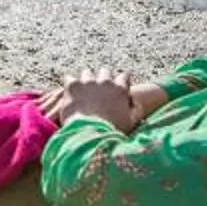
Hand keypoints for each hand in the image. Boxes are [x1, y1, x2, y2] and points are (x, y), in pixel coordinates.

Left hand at [38, 75, 170, 127]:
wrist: (90, 133)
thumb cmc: (112, 131)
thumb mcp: (131, 123)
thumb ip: (137, 111)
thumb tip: (138, 104)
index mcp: (121, 89)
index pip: (124, 76)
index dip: (121, 82)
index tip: (118, 88)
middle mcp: (105, 81)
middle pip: (105, 72)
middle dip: (103, 78)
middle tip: (99, 89)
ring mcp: (88, 82)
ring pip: (87, 73)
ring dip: (86, 80)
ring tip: (83, 90)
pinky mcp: (73, 86)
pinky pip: (69, 78)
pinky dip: (70, 84)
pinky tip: (69, 92)